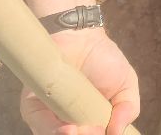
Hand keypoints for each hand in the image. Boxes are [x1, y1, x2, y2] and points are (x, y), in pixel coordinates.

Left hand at [19, 29, 140, 134]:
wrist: (82, 36)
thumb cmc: (104, 61)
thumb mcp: (126, 86)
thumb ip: (128, 110)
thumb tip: (117, 133)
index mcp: (88, 122)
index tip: (103, 132)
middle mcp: (66, 123)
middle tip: (94, 131)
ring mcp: (49, 118)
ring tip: (79, 130)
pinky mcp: (32, 107)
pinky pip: (37, 125)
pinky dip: (51, 130)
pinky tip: (67, 128)